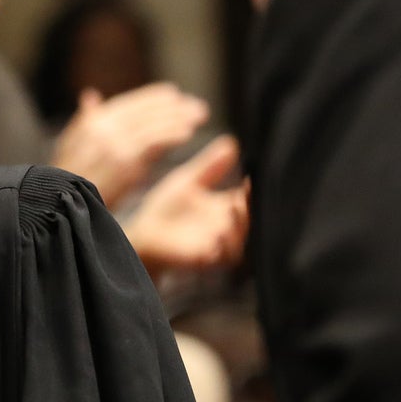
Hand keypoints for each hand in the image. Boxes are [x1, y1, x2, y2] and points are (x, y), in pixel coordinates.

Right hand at [50, 83, 207, 207]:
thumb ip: (84, 119)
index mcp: (90, 124)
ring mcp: (114, 145)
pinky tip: (188, 133)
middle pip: (144, 112)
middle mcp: (101, 129)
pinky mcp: (125, 163)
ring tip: (199, 115)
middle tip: (196, 106)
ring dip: (179, 118)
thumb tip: (91, 95)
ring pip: (153, 125)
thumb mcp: (70, 146)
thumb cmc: (68, 181)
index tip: (172, 93)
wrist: (61, 207)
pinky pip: (154, 143)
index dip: (152, 96)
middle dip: (172, 106)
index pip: (127, 103)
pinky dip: (172, 135)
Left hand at [123, 135, 249, 276]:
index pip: (249, 199)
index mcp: (225, 208)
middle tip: (249, 194)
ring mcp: (218, 245)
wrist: (143, 234)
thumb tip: (232, 142)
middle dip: (254, 209)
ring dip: (242, 227)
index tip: (257, 175)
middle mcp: (227, 228)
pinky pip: (222, 257)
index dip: (257, 189)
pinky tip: (221, 233)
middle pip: (251, 220)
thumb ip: (210, 166)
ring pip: (241, 240)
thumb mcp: (189, 181)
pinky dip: (224, 246)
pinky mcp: (205, 259)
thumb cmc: (166, 208)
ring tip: (236, 208)